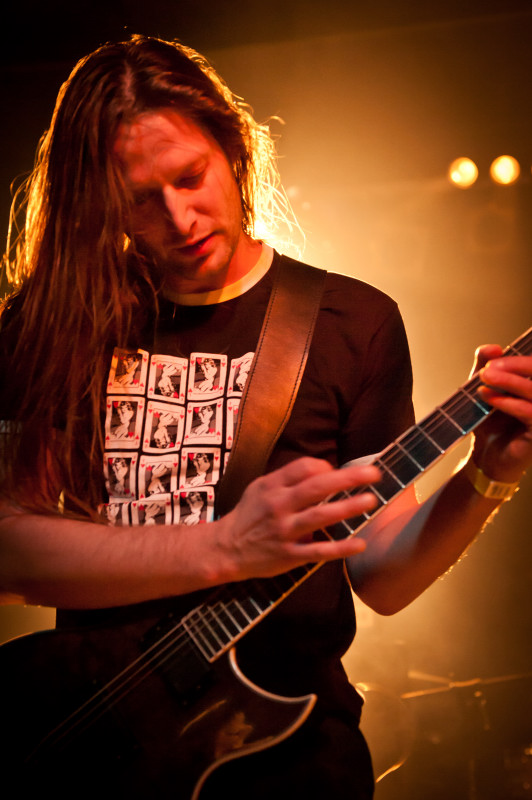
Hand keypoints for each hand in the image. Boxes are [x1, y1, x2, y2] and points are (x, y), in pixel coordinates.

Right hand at [216, 457, 380, 581]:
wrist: (226, 549)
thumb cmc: (249, 515)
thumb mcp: (261, 488)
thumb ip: (288, 477)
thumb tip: (324, 469)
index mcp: (273, 487)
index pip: (304, 468)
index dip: (326, 467)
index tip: (338, 472)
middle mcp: (279, 506)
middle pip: (317, 487)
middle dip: (348, 479)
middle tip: (374, 474)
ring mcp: (284, 531)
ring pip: (321, 516)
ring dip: (348, 507)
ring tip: (371, 500)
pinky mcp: (289, 555)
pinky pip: (318, 551)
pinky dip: (340, 548)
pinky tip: (359, 543)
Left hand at [472, 344, 531, 480]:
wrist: (488, 457)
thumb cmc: (491, 423)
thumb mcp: (485, 390)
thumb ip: (486, 367)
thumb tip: (493, 347)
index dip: (518, 360)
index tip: (493, 357)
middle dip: (514, 366)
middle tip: (488, 367)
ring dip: (509, 382)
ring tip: (484, 378)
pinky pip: (529, 412)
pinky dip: (508, 402)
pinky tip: (490, 398)